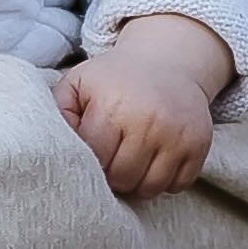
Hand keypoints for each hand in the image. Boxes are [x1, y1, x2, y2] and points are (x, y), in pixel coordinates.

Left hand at [53, 12, 235, 198]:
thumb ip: (57, 112)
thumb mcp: (79, 83)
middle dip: (112, 175)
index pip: (95, 159)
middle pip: (122, 178)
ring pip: (150, 188)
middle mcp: (149, 121)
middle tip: (110, 159)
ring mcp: (177, 135)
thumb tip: (49, 146)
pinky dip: (164, 181)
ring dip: (137, 182)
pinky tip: (155, 160)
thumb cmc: (114, 79)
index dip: (89, 162)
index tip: (90, 152)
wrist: (169, 61)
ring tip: (130, 162)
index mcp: (113, 106)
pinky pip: (178, 186)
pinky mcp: (199, 145)